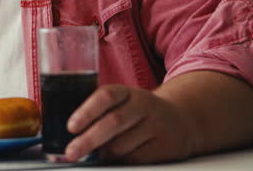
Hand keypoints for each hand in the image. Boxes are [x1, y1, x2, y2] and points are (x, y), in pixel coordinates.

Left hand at [65, 84, 195, 163]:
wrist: (181, 120)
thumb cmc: (138, 113)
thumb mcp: (123, 103)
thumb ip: (101, 113)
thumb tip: (75, 135)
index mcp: (127, 92)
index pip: (106, 96)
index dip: (87, 111)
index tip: (71, 127)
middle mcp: (144, 105)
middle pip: (113, 122)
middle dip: (89, 140)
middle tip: (72, 151)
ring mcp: (158, 125)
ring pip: (122, 145)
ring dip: (104, 153)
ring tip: (98, 154)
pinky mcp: (167, 146)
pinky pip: (136, 158)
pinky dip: (121, 161)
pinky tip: (118, 158)